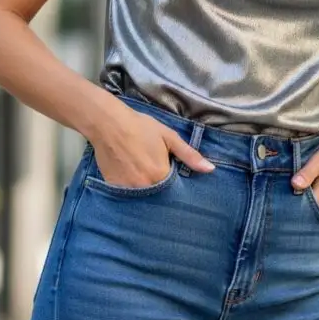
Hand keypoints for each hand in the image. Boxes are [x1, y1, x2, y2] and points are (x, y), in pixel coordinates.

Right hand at [91, 100, 214, 187]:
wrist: (108, 123)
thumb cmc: (141, 127)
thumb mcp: (169, 137)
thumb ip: (189, 155)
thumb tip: (210, 169)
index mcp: (160, 175)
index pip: (175, 190)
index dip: (176, 184)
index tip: (175, 177)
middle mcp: (144, 187)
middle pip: (158, 195)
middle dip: (161, 188)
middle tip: (157, 173)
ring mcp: (127, 189)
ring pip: (143, 196)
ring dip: (147, 190)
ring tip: (145, 176)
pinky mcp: (113, 187)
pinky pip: (126, 194)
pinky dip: (131, 188)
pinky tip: (130, 176)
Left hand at [291, 130, 318, 222]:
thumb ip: (308, 173)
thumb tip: (294, 185)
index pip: (299, 211)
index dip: (287, 208)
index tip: (278, 205)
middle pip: (306, 218)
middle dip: (294, 214)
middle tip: (282, 206)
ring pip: (315, 220)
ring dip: (304, 215)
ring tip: (293, 205)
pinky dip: (314, 215)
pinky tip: (307, 206)